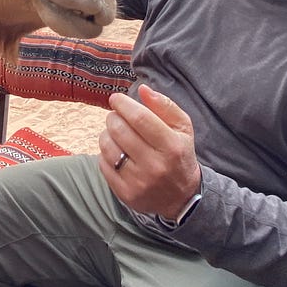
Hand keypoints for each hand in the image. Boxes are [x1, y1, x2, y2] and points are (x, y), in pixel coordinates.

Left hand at [97, 84, 201, 222]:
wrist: (181, 196)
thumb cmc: (179, 154)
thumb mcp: (182, 127)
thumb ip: (164, 105)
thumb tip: (142, 89)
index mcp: (171, 146)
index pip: (139, 118)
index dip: (123, 104)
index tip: (116, 98)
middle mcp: (155, 166)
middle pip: (120, 130)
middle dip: (113, 117)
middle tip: (117, 116)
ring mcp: (139, 182)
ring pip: (108, 146)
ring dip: (107, 134)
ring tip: (116, 133)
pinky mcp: (125, 194)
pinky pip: (103, 165)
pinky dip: (106, 153)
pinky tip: (117, 151)